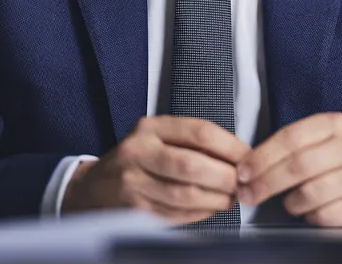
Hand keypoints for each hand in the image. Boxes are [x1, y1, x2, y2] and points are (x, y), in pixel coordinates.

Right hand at [63, 115, 250, 223]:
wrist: (92, 188)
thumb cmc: (136, 160)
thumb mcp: (158, 138)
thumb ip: (193, 142)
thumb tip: (239, 156)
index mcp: (151, 128)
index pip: (200, 132)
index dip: (230, 147)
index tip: (248, 158)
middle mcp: (139, 151)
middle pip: (192, 164)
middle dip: (224, 177)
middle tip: (241, 183)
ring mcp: (133, 182)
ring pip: (185, 194)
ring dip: (215, 199)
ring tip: (229, 198)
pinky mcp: (134, 209)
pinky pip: (176, 214)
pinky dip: (199, 214)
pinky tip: (209, 209)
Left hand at [236, 112, 341, 226]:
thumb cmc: (339, 160)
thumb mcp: (321, 140)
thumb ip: (290, 146)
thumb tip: (248, 167)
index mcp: (335, 125)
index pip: (292, 137)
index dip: (262, 156)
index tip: (243, 172)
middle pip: (300, 165)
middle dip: (266, 182)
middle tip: (248, 193)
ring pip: (312, 192)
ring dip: (290, 202)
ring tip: (288, 203)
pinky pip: (326, 215)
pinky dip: (310, 216)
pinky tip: (310, 211)